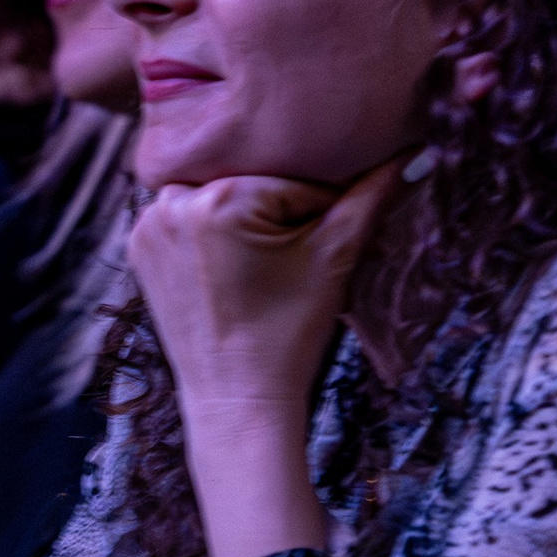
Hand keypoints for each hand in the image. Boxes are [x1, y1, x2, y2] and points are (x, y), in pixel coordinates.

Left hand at [128, 159, 405, 420]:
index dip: (321, 214)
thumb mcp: (334, 259)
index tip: (320, 254)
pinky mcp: (140, 249)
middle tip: (288, 261)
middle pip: (251, 184)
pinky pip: (187, 220)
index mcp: (217, 198)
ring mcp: (148, 227)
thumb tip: (417, 155)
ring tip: (259, 268)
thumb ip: (372, 198)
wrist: (237, 401)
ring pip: (218, 198)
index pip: (293, 181)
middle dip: (278, 213)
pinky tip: (229, 270)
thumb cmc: (288, 336)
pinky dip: (210, 234)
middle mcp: (169, 203)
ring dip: (243, 219)